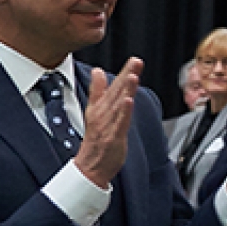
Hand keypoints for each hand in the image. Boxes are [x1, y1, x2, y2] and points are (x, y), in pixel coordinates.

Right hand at [72, 61, 143, 188]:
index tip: (135, 60)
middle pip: (116, 92)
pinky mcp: (111, 137)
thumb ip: (98, 91)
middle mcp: (103, 113)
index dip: (125, 73)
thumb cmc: (96, 138)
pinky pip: (118, 123)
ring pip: (117, 105)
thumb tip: (98, 71)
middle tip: (136, 61)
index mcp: (101, 106)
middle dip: (127, 76)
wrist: (91, 166)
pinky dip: (123, 112)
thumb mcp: (96, 111)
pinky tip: (128, 101)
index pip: (114, 86)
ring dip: (124, 90)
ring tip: (132, 76)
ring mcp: (107, 125)